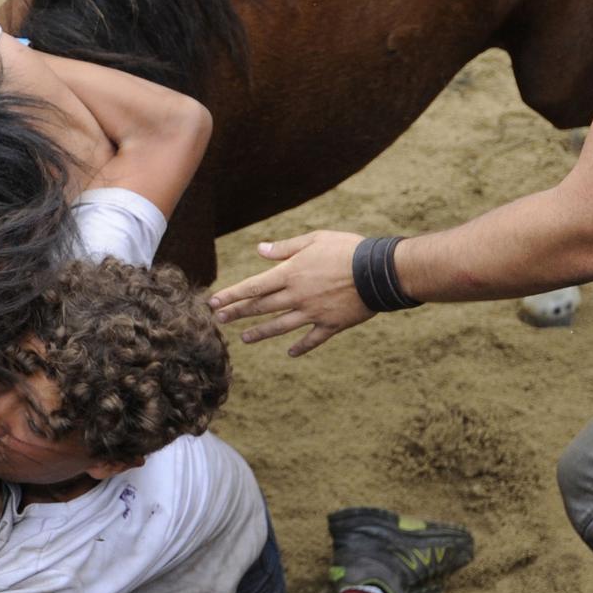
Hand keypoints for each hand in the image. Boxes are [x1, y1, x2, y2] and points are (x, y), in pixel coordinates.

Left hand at [208, 230, 372, 355]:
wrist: (380, 271)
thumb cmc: (347, 249)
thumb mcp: (314, 240)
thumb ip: (286, 248)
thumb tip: (260, 249)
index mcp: (290, 274)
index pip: (252, 287)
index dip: (231, 295)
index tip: (213, 302)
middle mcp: (297, 296)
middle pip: (261, 307)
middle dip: (237, 313)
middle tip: (219, 320)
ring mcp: (313, 313)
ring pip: (280, 326)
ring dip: (260, 333)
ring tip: (244, 338)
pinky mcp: (332, 324)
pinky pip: (312, 339)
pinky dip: (300, 347)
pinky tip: (290, 353)